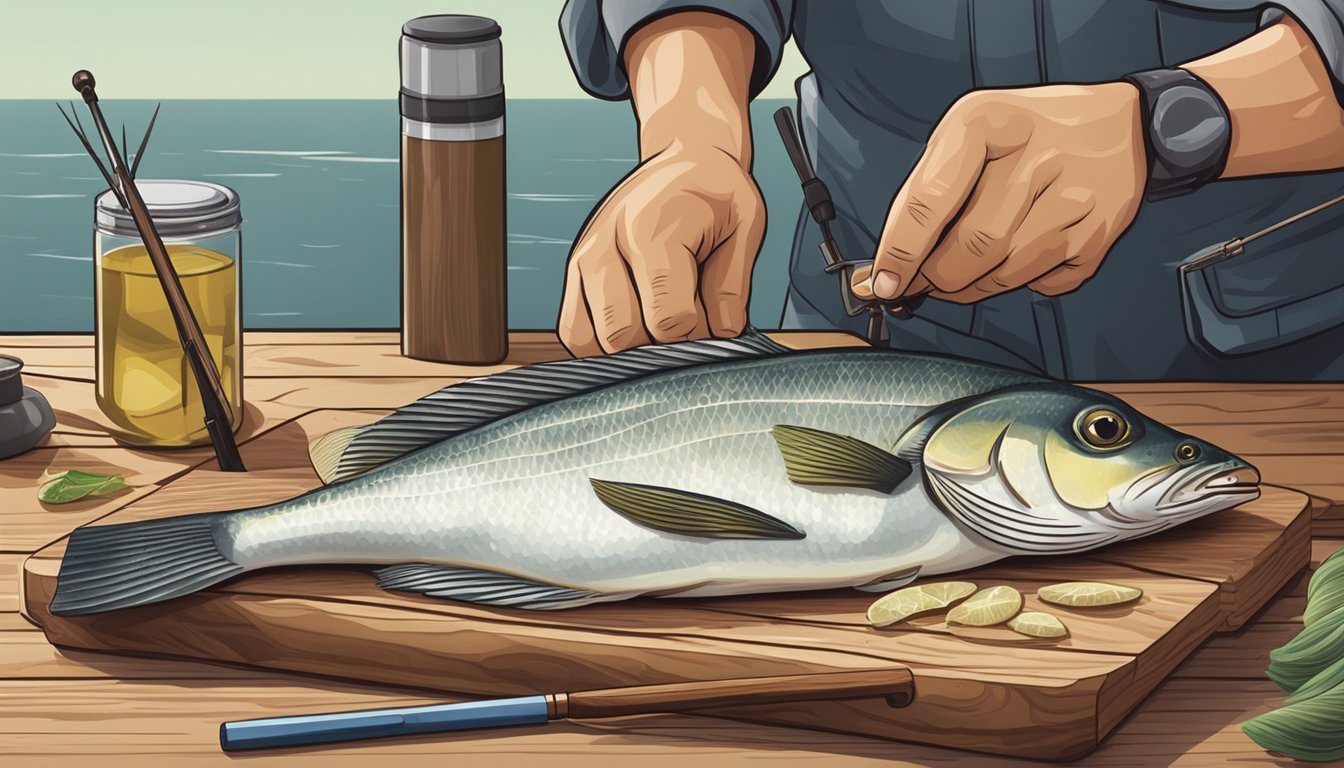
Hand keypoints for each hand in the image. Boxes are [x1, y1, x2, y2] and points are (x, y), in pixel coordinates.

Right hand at [559, 146, 764, 355]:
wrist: (681, 162)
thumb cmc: (714, 194)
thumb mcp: (745, 225)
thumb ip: (731, 285)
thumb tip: (722, 334)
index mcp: (650, 231)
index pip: (667, 320)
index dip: (698, 335)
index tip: (714, 321)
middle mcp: (605, 245)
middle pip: (623, 337)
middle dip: (662, 345)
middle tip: (689, 323)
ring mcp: (582, 260)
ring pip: (593, 342)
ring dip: (630, 347)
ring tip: (660, 320)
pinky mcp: (572, 273)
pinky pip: (573, 334)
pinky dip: (602, 343)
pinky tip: (635, 325)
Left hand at [869, 83, 1145, 302]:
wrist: (1123, 126)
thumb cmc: (1029, 131)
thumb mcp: (969, 130)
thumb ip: (927, 188)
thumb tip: (891, 259)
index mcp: (988, 121)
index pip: (931, 201)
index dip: (901, 251)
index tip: (883, 282)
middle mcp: (1037, 158)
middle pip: (970, 248)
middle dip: (935, 276)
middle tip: (921, 280)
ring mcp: (1074, 200)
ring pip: (1003, 275)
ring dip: (971, 286)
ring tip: (962, 271)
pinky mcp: (1098, 235)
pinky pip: (1040, 284)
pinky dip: (1018, 282)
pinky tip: (1017, 254)